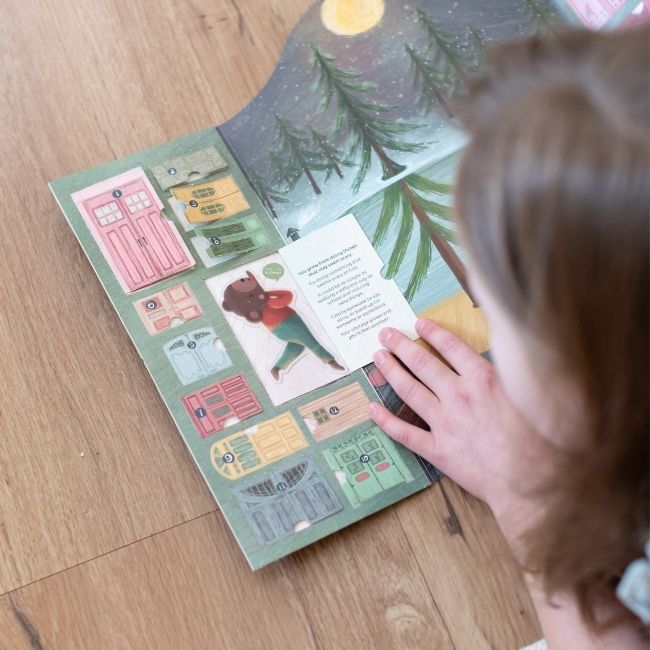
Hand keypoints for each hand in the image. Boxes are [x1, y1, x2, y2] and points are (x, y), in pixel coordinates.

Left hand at [368, 319, 551, 549]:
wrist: (533, 483)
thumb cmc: (541, 440)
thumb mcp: (533, 394)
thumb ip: (514, 372)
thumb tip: (510, 351)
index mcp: (484, 379)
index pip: (451, 347)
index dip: (432, 333)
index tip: (419, 324)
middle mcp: (459, 396)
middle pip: (422, 363)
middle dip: (401, 345)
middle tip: (385, 334)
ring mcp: (445, 423)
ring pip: (409, 390)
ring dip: (391, 371)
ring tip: (378, 357)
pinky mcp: (438, 450)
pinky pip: (405, 432)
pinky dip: (386, 420)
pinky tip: (371, 408)